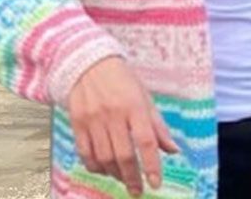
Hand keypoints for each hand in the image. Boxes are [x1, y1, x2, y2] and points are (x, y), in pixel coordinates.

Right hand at [67, 56, 178, 196]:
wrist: (88, 64)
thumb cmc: (122, 81)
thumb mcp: (145, 98)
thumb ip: (158, 126)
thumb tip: (173, 150)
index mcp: (135, 106)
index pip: (146, 141)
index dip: (151, 165)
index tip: (155, 183)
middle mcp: (113, 114)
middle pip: (123, 154)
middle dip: (132, 177)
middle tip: (137, 191)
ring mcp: (93, 120)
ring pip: (103, 157)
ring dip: (114, 174)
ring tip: (123, 179)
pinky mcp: (77, 123)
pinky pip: (85, 152)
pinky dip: (95, 166)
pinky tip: (103, 170)